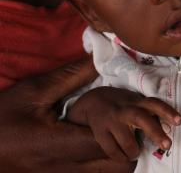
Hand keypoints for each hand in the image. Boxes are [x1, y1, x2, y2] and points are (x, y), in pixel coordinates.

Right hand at [0, 57, 134, 171]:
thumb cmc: (1, 116)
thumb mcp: (34, 91)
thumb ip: (72, 76)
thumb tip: (101, 59)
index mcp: (59, 145)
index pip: (108, 144)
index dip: (124, 129)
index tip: (127, 112)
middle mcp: (64, 169)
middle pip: (115, 166)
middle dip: (128, 144)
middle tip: (128, 122)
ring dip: (117, 156)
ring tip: (116, 133)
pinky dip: (102, 163)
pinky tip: (98, 144)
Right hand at [68, 87, 180, 161]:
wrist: (93, 100)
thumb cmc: (123, 105)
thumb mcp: (136, 102)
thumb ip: (149, 111)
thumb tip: (169, 127)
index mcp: (137, 102)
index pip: (154, 104)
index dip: (167, 112)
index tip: (179, 121)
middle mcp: (125, 109)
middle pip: (142, 119)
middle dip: (156, 133)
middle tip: (168, 145)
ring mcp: (112, 120)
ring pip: (127, 141)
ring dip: (134, 151)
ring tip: (135, 153)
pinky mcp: (100, 131)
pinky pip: (112, 150)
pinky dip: (120, 156)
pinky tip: (123, 155)